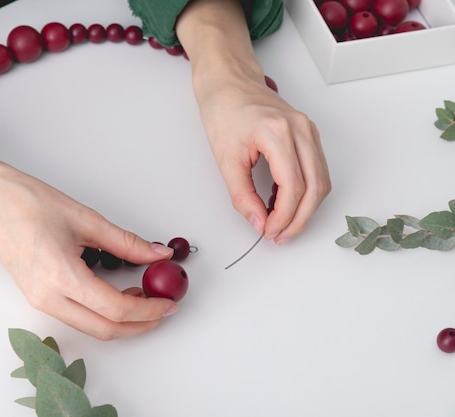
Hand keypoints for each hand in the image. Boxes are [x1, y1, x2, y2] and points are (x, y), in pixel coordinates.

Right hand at [0, 147, 177, 339]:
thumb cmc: (24, 204)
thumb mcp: (85, 219)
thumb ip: (126, 242)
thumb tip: (157, 254)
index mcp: (60, 277)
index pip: (115, 308)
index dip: (148, 309)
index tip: (168, 301)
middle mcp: (47, 297)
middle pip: (104, 329)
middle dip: (139, 324)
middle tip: (162, 307)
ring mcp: (40, 301)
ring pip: (90, 327)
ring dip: (121, 320)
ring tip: (142, 296)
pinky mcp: (37, 297)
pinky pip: (77, 316)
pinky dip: (102, 313)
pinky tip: (116, 294)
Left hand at [176, 0, 330, 243]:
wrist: (229, 82)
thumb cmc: (223, 111)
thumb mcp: (225, 159)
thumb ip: (242, 195)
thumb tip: (259, 223)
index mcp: (278, 132)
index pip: (293, 187)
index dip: (284, 217)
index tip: (269, 232)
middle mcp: (301, 130)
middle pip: (316, 187)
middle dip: (300, 219)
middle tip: (280, 236)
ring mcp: (309, 130)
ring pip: (322, 180)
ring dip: (306, 208)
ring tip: (282, 224)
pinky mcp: (309, 133)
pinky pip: (316, 169)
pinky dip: (305, 191)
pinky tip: (284, 202)